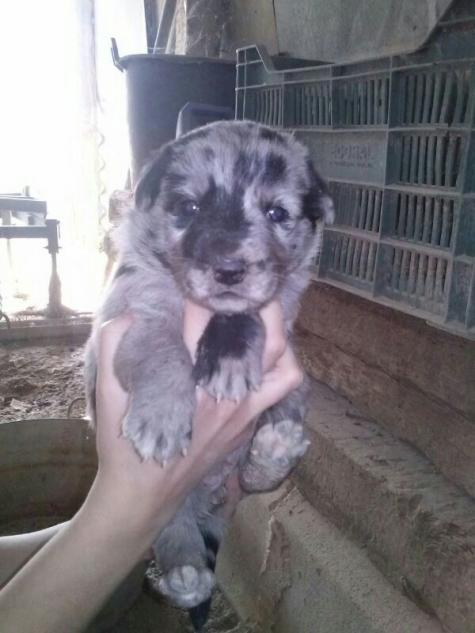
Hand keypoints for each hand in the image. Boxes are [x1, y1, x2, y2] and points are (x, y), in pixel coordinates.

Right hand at [94, 300, 302, 533]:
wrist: (145, 495)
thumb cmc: (125, 443)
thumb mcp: (107, 395)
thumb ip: (114, 349)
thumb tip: (130, 314)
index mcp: (185, 377)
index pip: (202, 320)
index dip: (200, 294)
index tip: (196, 283)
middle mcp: (221, 390)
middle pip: (257, 334)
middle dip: (256, 304)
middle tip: (244, 289)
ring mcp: (242, 409)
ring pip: (280, 361)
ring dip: (277, 334)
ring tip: (261, 320)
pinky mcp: (249, 423)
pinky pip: (281, 388)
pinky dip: (282, 367)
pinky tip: (264, 357)